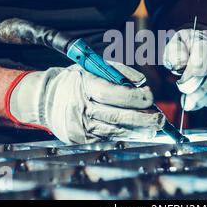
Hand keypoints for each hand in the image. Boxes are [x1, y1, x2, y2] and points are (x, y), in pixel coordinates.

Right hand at [6, 62, 164, 143]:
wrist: (46, 99)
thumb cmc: (76, 81)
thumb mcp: (93, 67)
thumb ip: (119, 72)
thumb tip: (142, 82)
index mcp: (85, 86)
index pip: (113, 93)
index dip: (134, 97)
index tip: (150, 97)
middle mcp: (82, 107)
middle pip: (117, 116)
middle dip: (143, 119)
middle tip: (160, 119)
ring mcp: (81, 126)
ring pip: (115, 131)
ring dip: (138, 130)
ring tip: (154, 127)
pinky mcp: (81, 139)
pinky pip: (108, 138)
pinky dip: (126, 136)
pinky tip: (138, 133)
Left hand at [163, 28, 206, 110]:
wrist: (200, 39)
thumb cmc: (184, 46)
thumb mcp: (174, 44)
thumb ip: (174, 53)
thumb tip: (180, 64)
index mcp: (203, 40)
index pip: (202, 59)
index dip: (192, 75)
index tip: (181, 85)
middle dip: (202, 92)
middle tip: (189, 104)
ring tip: (195, 104)